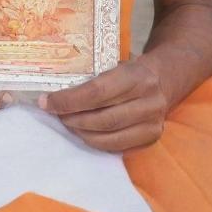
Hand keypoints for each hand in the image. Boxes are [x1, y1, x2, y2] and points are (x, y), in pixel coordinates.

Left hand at [40, 56, 169, 152]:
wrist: (164, 80)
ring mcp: (152, 123)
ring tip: (68, 123)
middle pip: (102, 118)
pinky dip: (95, 141)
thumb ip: (92, 77)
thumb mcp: (116, 63)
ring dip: (81, 133)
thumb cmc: (131, 70)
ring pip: (108, 137)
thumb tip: (53, 92)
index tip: (47, 101)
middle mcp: (149, 101)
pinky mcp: (150, 139)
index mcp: (138, 76)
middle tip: (56, 114)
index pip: (97, 92)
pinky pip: (116, 147)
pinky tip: (84, 132)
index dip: (69, 100)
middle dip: (73, 118)